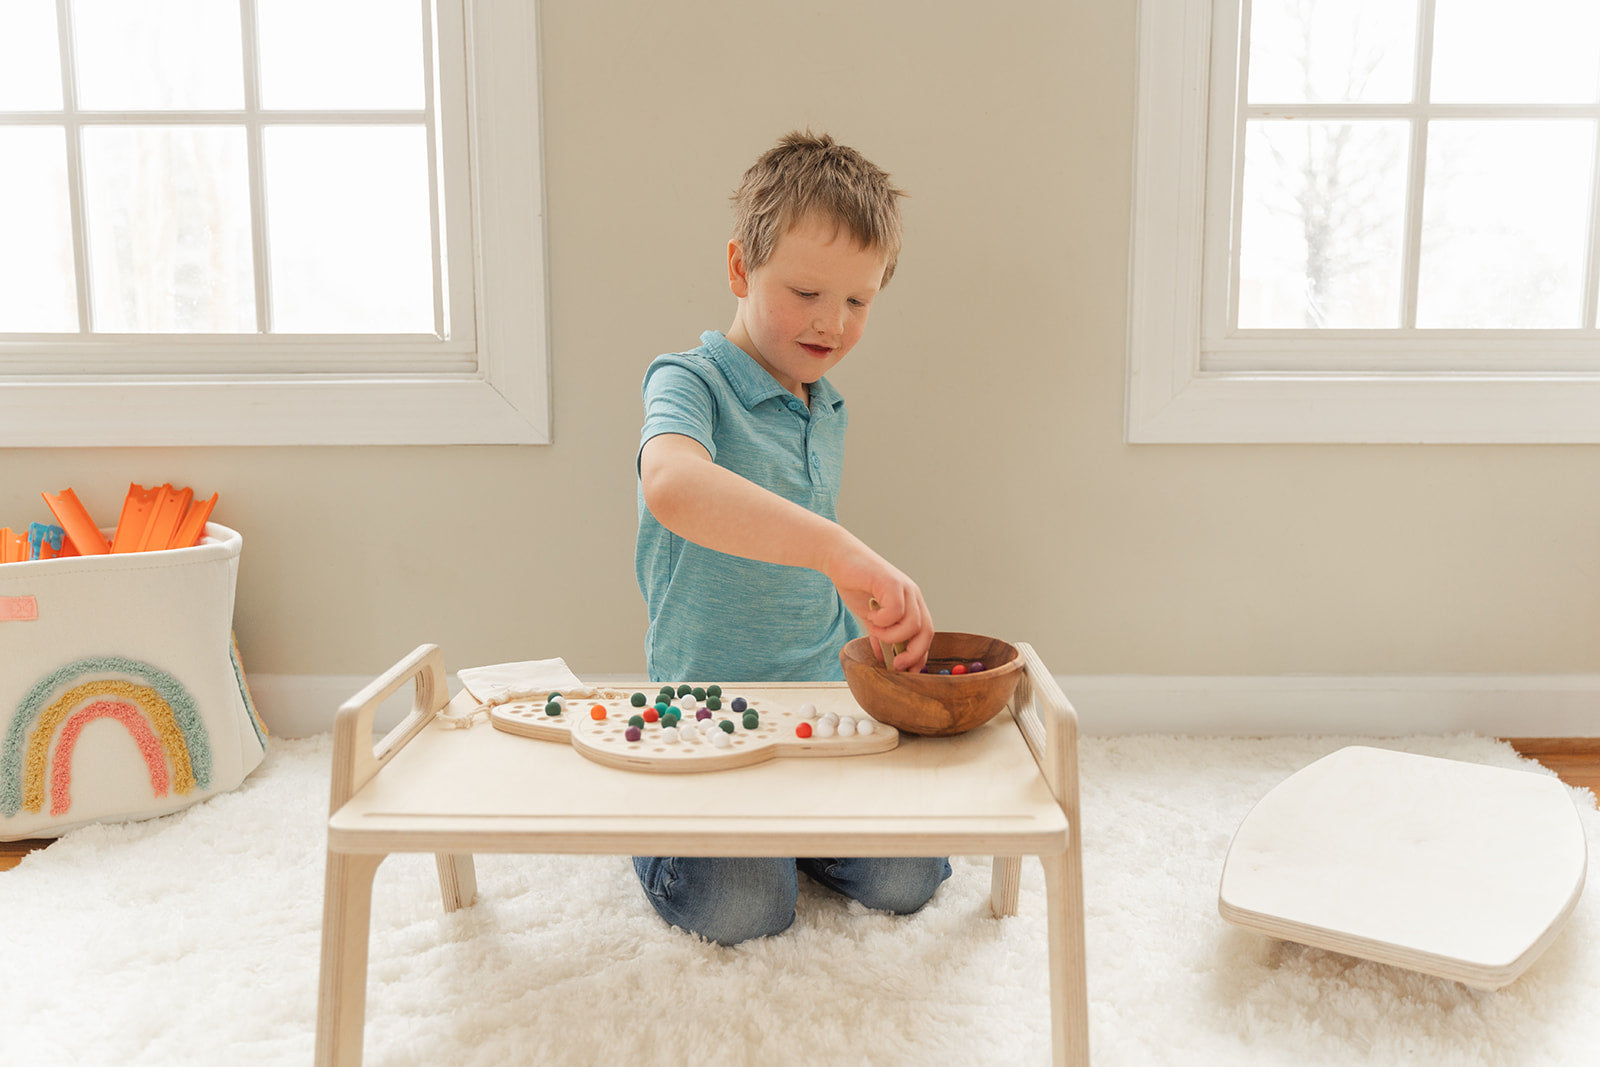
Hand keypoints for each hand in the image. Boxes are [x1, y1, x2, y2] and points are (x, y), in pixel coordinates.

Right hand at [822, 538, 933, 671]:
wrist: (839, 558)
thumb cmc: (855, 584)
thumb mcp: (870, 617)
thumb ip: (879, 636)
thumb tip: (884, 659)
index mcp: (911, 604)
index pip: (925, 634)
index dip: (919, 656)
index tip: (906, 672)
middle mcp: (913, 596)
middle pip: (926, 631)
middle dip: (913, 654)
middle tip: (896, 666)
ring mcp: (905, 588)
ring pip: (913, 624)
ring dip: (892, 636)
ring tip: (874, 630)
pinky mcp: (892, 582)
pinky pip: (896, 611)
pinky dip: (882, 621)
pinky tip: (870, 615)